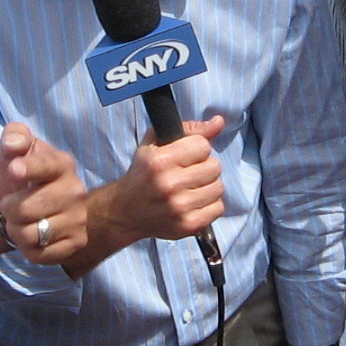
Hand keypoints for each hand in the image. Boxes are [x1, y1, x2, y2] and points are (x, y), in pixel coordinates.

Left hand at [0, 123, 86, 263]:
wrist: (22, 205)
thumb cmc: (16, 176)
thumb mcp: (10, 151)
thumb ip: (13, 137)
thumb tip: (14, 143)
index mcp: (62, 163)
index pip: (45, 165)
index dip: (27, 168)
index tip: (13, 170)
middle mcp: (76, 190)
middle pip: (26, 209)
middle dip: (8, 209)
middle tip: (10, 205)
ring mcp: (79, 218)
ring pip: (31, 234)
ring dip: (15, 230)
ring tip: (19, 221)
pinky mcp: (77, 242)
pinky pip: (40, 254)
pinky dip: (27, 249)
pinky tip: (32, 236)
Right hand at [61, 115, 225, 276]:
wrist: (125, 212)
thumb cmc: (143, 173)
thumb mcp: (155, 144)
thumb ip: (189, 130)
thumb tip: (219, 121)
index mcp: (160, 161)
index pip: (203, 145)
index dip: (196, 148)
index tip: (186, 156)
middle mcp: (170, 184)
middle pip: (214, 167)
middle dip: (204, 167)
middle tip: (189, 173)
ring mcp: (180, 207)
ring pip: (219, 187)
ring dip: (208, 186)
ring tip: (191, 188)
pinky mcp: (189, 225)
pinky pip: (218, 208)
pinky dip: (210, 204)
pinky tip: (194, 202)